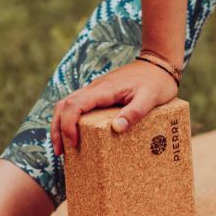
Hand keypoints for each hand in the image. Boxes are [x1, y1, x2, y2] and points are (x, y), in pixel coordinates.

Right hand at [51, 59, 178, 155]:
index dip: (68, 124)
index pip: (74, 105)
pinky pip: (78, 105)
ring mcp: (95, 90)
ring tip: (64, 148)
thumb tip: (117, 128)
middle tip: (60, 152)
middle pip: (63, 105)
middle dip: (57, 129)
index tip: (73, 143)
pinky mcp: (99, 93)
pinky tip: (77, 134)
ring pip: (67, 104)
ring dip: (60, 124)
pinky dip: (70, 120)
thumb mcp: (150, 98)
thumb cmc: (156, 82)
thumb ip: (134, 112)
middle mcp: (94, 88)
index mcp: (104, 90)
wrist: (157, 63)